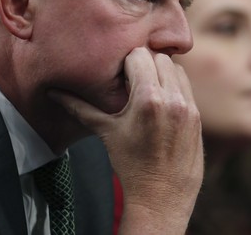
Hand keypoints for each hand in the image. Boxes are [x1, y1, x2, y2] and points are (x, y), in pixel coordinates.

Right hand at [51, 47, 203, 233]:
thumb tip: (52, 93)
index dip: (127, 63)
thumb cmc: (129, 164)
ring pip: (176, 68)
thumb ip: (79, 107)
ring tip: (148, 92)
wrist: (161, 196)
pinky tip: (161, 104)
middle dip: (145, 65)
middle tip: (132, 82)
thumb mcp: (105, 131)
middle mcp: (172, 98)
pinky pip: (186, 86)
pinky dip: (173, 87)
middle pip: (159, 57)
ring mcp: (188, 107)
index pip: (139, 55)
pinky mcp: (197, 115)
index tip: (121, 77)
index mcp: (148, 98)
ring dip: (162, 73)